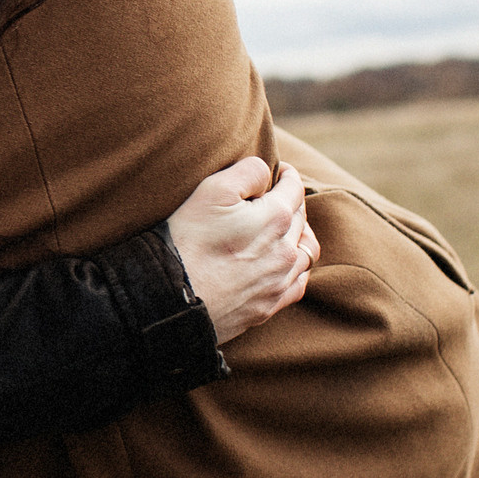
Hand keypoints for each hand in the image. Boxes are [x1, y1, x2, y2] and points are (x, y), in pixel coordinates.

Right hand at [167, 156, 318, 344]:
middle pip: (301, 219)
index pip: (294, 188)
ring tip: (285, 229)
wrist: (173, 298)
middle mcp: (286, 250)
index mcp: (276, 218)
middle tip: (275, 197)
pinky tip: (284, 264)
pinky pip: (298, 284)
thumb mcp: (212, 190)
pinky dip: (296, 268)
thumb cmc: (188, 241)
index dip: (287, 175)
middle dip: (291, 203)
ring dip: (298, 236)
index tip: (278, 171)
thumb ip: (247, 172)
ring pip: (305, 252)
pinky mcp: (270, 305)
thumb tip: (267, 173)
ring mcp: (280, 281)